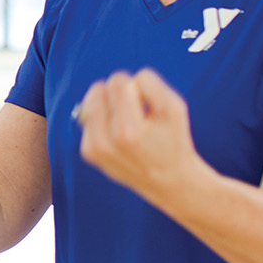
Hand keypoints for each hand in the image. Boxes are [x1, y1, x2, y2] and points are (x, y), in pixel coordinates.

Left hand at [76, 68, 207, 199]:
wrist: (169, 181)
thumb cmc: (173, 139)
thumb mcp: (174, 108)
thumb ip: (150, 84)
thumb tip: (119, 82)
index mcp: (128, 131)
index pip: (117, 82)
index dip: (135, 86)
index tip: (146, 104)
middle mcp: (105, 141)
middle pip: (98, 89)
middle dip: (118, 95)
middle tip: (137, 114)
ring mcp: (94, 148)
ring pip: (91, 102)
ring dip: (109, 107)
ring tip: (129, 125)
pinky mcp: (88, 152)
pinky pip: (89, 118)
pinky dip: (104, 122)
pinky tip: (120, 137)